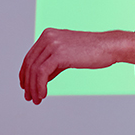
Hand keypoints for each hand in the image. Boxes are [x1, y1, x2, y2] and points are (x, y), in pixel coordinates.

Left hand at [19, 28, 134, 104]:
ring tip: (36, 99)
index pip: (30, 56)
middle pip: (30, 64)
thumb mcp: (67, 55)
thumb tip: (41, 78)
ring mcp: (53, 44)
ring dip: (33, 88)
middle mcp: (48, 37)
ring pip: (34, 70)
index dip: (25, 74)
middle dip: (28, 83)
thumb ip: (53, 64)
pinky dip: (40, 86)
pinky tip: (43, 94)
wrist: (109, 46)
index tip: (25, 86)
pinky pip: (42, 73)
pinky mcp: (58, 53)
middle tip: (29, 97)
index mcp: (48, 35)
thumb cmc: (93, 51)